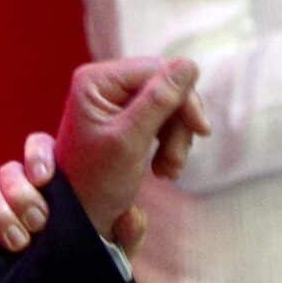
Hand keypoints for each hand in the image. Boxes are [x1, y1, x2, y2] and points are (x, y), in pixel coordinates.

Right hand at [0, 132, 152, 255]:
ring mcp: (0, 215)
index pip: (41, 149)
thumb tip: (129, 214)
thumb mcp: (116, 258)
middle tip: (40, 222)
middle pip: (10, 172)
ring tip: (18, 242)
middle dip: (21, 194)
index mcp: (57, 187)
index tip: (46, 178)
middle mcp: (26, 195)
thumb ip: (127, 235)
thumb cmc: (90, 277)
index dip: (37, 155)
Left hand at [55, 57, 209, 238]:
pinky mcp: (125, 120)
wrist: (80, 218)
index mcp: (96, 81)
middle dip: (178, 125)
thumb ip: (159, 101)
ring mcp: (114, 101)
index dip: (184, 98)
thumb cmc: (95, 183)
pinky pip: (161, 121)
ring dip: (176, 139)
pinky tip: (163, 169)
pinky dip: (168, 144)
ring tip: (167, 171)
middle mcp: (104, 84)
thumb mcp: (129, 141)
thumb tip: (189, 64)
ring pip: (167, 106)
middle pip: (164, 87)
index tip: (201, 131)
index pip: (156, 71)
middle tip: (176, 162)